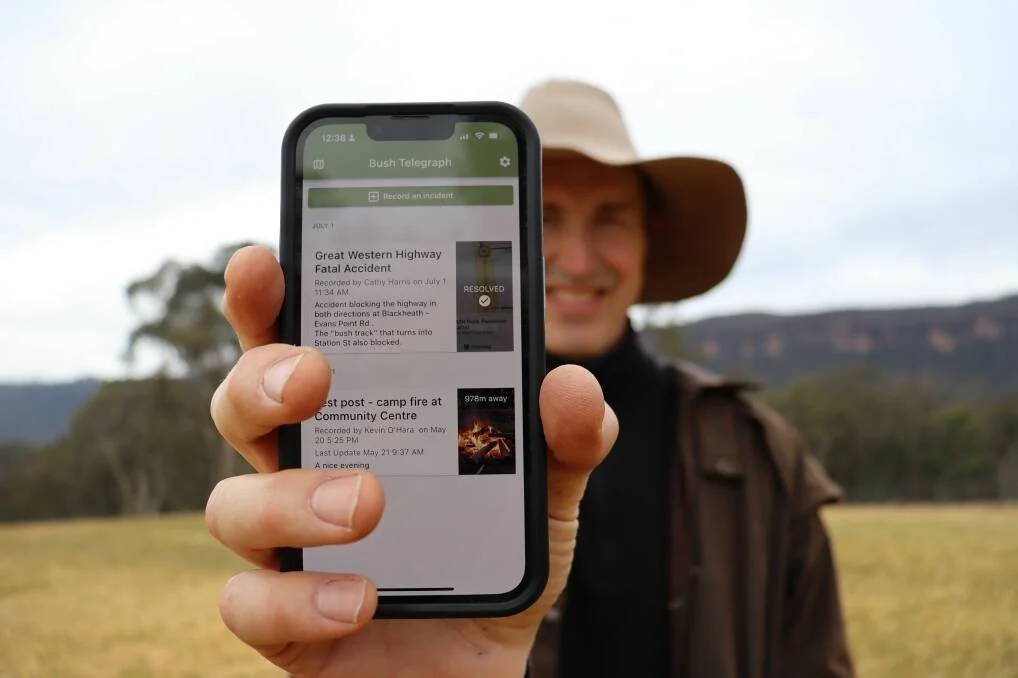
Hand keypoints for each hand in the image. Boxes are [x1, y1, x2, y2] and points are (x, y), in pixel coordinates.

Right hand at [205, 245, 616, 676]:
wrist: (478, 666)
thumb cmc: (491, 558)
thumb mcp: (546, 493)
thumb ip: (565, 440)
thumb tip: (570, 385)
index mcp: (355, 418)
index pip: (293, 343)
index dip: (264, 300)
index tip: (262, 261)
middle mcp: (304, 469)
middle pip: (240, 404)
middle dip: (260, 379)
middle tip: (312, 376)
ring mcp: (284, 546)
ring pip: (230, 504)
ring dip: (290, 498)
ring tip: (366, 504)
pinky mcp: (282, 620)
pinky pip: (249, 603)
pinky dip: (300, 599)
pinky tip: (362, 600)